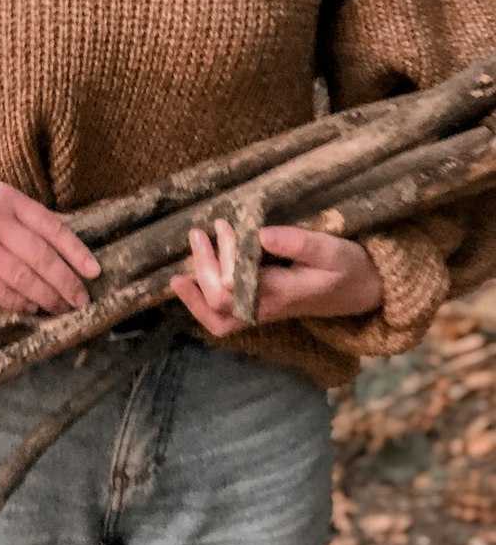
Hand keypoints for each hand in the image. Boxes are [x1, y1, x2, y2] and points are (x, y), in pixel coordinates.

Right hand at [0, 181, 100, 314]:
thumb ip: (24, 218)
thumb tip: (71, 232)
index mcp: (4, 197)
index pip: (52, 226)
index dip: (76, 252)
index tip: (94, 272)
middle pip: (42, 256)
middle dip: (66, 282)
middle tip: (80, 301)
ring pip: (24, 277)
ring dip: (47, 297)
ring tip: (61, 309)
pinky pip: (0, 292)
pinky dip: (20, 303)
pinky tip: (32, 309)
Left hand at [169, 220, 383, 335]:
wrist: (361, 293)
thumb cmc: (348, 268)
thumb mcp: (332, 250)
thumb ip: (299, 243)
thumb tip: (261, 234)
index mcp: (280, 294)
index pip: (235, 285)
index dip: (223, 258)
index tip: (225, 225)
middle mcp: (265, 310)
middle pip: (219, 301)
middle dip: (204, 267)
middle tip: (198, 233)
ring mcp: (260, 314)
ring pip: (217, 318)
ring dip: (196, 292)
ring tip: (183, 265)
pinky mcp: (258, 312)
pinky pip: (222, 318)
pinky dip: (201, 305)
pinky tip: (189, 284)